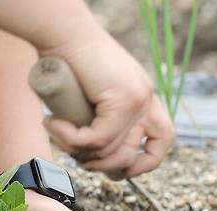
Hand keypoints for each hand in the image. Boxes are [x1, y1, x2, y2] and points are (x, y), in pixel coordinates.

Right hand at [41, 32, 175, 178]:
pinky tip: (53, 123)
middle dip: (100, 165)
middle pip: (130, 154)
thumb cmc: (67, 61)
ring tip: (57, 131)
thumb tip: (97, 159)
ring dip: (76, 149)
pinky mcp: (123, 99)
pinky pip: (97, 139)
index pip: (163, 139)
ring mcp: (138, 99)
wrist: (61, 32)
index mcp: (143, 98)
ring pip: (109, 150)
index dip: (147, 163)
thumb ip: (98, 123)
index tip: (125, 173)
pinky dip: (71, 138)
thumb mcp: (89, 101)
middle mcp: (146, 98)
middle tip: (75, 154)